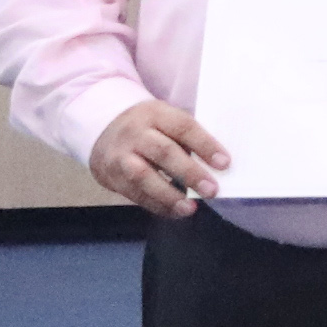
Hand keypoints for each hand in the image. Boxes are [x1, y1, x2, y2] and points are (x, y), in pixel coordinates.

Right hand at [88, 99, 227, 217]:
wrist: (101, 128)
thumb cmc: (149, 127)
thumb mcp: (165, 120)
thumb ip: (187, 139)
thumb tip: (217, 167)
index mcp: (156, 114)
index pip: (183, 127)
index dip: (205, 145)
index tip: (225, 163)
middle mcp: (135, 132)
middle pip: (163, 152)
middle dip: (189, 173)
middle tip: (211, 190)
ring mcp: (120, 154)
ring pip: (143, 175)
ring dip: (169, 195)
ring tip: (190, 208)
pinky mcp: (110, 175)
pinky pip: (134, 193)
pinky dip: (156, 205)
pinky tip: (175, 212)